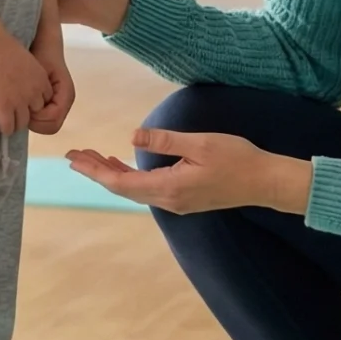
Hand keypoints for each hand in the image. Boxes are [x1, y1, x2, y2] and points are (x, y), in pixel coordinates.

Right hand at [0, 37, 52, 136]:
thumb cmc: (3, 47)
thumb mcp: (25, 59)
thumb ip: (27, 72)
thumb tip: (20, 77)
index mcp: (41, 80)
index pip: (44, 100)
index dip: (33, 103)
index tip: (24, 103)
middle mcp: (34, 93)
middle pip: (35, 113)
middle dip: (26, 114)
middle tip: (15, 113)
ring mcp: (20, 102)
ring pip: (22, 123)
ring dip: (15, 124)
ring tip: (7, 123)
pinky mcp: (4, 107)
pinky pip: (8, 126)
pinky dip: (4, 129)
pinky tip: (0, 127)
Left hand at [30, 44, 74, 134]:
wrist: (43, 42)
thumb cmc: (41, 54)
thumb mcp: (42, 70)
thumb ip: (41, 90)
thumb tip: (33, 110)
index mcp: (66, 95)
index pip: (52, 122)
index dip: (37, 118)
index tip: (25, 105)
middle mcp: (64, 103)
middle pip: (48, 127)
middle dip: (33, 120)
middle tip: (20, 106)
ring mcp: (58, 103)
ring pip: (44, 124)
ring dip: (30, 117)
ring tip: (21, 102)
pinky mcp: (50, 102)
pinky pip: (40, 117)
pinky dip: (30, 113)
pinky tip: (22, 101)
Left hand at [64, 127, 308, 214]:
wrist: (266, 182)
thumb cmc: (237, 159)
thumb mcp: (200, 143)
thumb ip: (164, 141)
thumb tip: (132, 137)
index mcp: (169, 188)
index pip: (121, 182)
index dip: (95, 170)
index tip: (75, 159)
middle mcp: (168, 200)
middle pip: (122, 187)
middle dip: (96, 171)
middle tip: (74, 155)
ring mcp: (176, 202)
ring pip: (133, 188)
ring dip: (112, 172)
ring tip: (92, 157)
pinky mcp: (184, 198)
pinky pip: (146, 188)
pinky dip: (129, 175)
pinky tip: (122, 163)